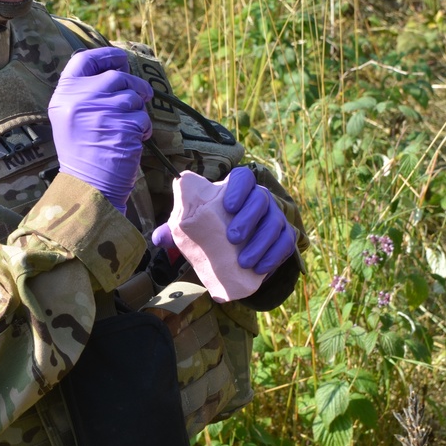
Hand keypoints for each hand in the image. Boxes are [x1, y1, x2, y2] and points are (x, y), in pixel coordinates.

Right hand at [48, 47, 153, 213]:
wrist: (88, 187)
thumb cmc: (82, 153)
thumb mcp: (70, 118)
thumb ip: (85, 93)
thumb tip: (117, 70)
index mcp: (64, 95)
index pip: (83, 59)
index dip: (106, 55)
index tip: (120, 59)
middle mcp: (80, 99)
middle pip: (116, 76)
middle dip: (133, 86)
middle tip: (139, 98)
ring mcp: (101, 112)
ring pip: (133, 97)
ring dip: (138, 111)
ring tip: (128, 129)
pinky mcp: (122, 126)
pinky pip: (143, 118)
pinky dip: (143, 129)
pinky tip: (132, 141)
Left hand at [152, 168, 296, 275]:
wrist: (237, 253)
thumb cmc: (212, 232)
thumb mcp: (194, 228)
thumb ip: (177, 229)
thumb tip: (159, 238)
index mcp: (237, 190)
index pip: (243, 177)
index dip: (238, 187)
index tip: (227, 205)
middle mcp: (259, 199)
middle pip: (261, 198)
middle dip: (248, 217)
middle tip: (232, 238)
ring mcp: (274, 217)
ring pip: (275, 223)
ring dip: (261, 242)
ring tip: (244, 262)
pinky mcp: (284, 237)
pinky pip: (285, 243)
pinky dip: (274, 256)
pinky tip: (260, 269)